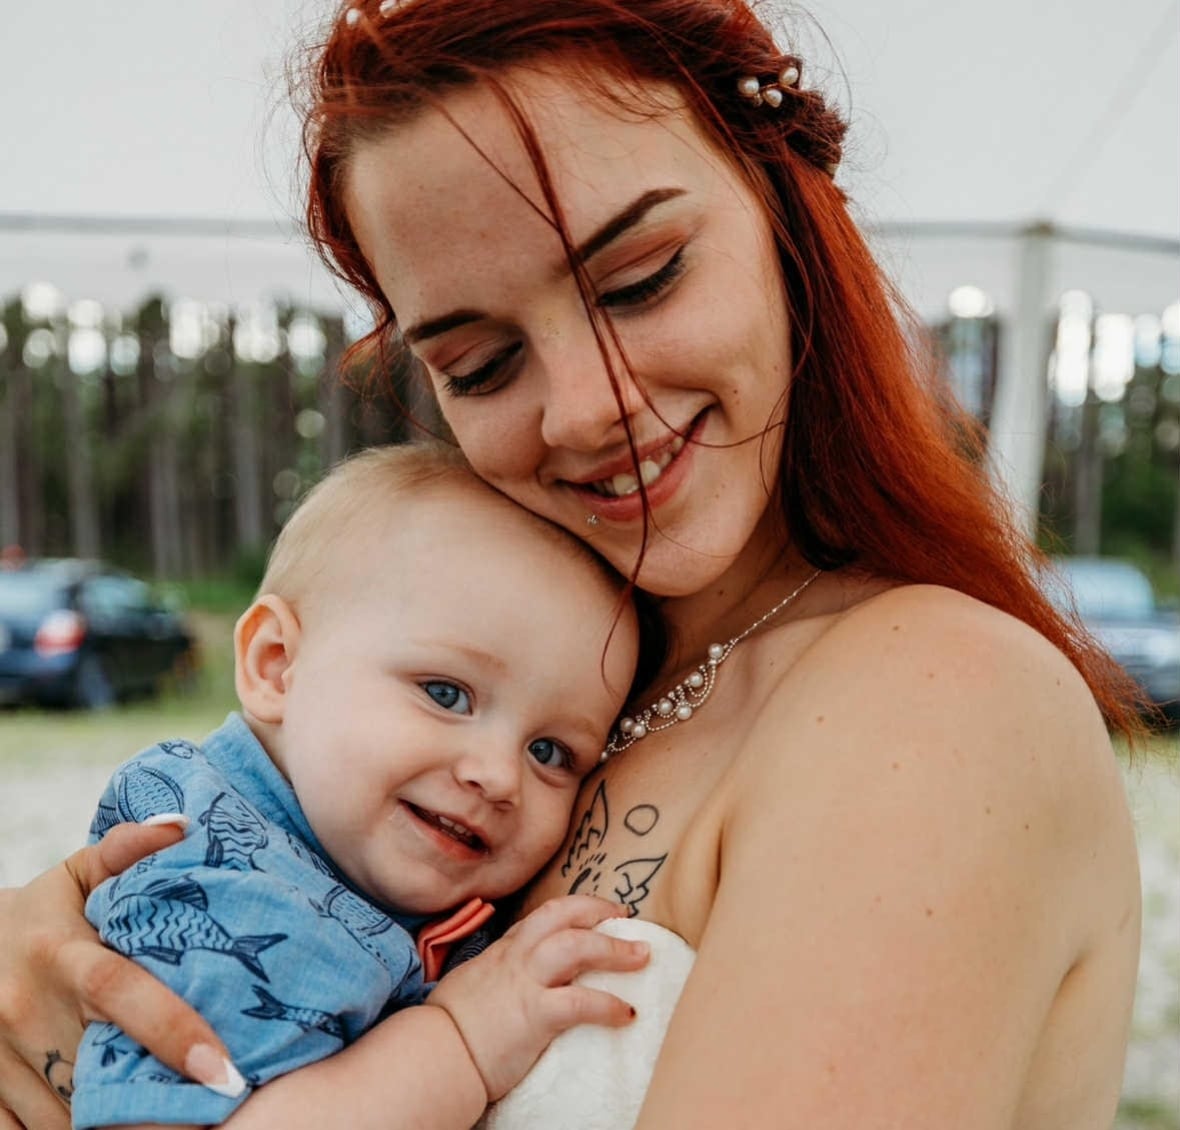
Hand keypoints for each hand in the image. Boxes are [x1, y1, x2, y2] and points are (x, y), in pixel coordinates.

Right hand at [0, 821, 237, 1129]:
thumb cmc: (42, 912)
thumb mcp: (79, 872)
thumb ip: (127, 849)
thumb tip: (184, 826)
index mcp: (57, 953)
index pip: (119, 992)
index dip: (172, 1030)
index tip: (224, 1070)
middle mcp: (23, 1009)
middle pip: (99, 1068)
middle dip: (154, 1099)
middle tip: (216, 1110)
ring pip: (68, 1116)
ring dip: (118, 1125)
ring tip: (179, 1122)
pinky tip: (113, 1129)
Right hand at [428, 895, 648, 1100]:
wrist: (434, 1055)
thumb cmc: (449, 1028)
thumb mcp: (474, 984)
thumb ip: (498, 974)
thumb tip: (513, 979)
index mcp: (504, 950)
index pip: (545, 916)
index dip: (578, 908)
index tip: (601, 912)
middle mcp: (516, 958)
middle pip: (564, 917)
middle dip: (599, 913)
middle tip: (627, 920)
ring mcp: (525, 983)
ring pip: (576, 947)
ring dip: (614, 949)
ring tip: (642, 955)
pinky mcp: (535, 1015)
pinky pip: (580, 1002)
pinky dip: (608, 1004)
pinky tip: (627, 1012)